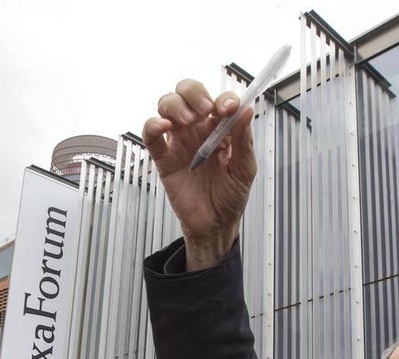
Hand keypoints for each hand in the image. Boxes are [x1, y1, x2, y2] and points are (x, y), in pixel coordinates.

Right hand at [142, 80, 256, 269]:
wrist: (214, 225)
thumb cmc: (230, 197)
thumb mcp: (244, 169)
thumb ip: (244, 139)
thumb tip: (247, 109)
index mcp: (220, 128)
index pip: (219, 101)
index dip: (223, 98)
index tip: (228, 108)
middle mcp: (198, 129)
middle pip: (188, 92)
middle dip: (194, 93)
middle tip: (204, 110)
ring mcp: (179, 141)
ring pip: (167, 105)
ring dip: (175, 105)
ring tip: (187, 120)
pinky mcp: (164, 158)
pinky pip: (151, 135)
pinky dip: (153, 125)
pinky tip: (164, 127)